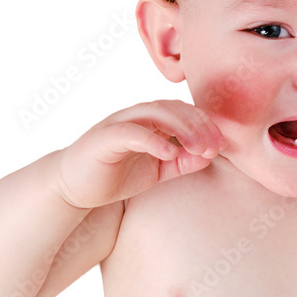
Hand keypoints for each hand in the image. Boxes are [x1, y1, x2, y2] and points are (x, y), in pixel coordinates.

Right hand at [54, 100, 223, 208]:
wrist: (73, 188)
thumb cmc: (114, 175)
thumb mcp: (157, 171)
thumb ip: (182, 162)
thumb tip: (210, 156)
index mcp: (150, 120)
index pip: (185, 112)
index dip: (206, 125)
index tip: (222, 145)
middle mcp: (136, 116)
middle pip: (174, 108)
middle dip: (199, 126)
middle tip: (214, 147)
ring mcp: (120, 122)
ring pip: (156, 112)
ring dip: (182, 128)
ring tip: (199, 148)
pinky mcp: (105, 136)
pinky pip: (133, 132)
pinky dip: (153, 140)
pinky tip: (170, 152)